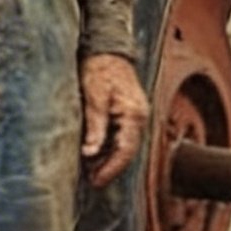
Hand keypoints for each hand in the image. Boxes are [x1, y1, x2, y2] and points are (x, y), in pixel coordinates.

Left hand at [80, 53, 148, 186]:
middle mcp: (139, 118)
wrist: (107, 48)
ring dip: (109, 160)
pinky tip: (95, 154)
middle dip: (110, 168)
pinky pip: (121, 137)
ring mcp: (136, 116)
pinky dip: (109, 148)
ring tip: (90, 172)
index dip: (111, 169)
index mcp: (134, 115)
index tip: (96, 181)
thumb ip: (95, 126)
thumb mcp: (93, 97)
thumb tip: (90, 153)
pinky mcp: (128, 113)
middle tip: (91, 181)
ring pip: (125, 146)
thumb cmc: (99, 69)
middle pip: (127, 152)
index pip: (125, 151)